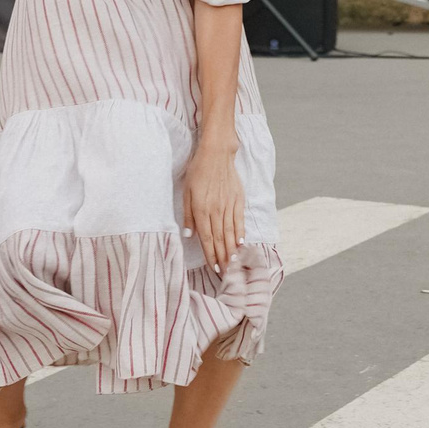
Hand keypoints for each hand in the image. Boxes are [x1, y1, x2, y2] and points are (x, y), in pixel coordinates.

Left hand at [182, 142, 245, 270]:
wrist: (217, 153)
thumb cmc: (198, 171)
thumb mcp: (186, 192)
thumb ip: (188, 215)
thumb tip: (189, 235)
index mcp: (202, 210)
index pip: (208, 239)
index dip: (211, 256)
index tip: (215, 269)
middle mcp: (217, 211)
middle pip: (221, 240)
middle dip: (223, 258)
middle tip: (226, 274)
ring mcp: (229, 206)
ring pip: (231, 233)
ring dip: (232, 250)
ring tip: (234, 264)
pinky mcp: (238, 200)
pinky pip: (240, 220)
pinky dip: (241, 233)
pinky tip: (241, 244)